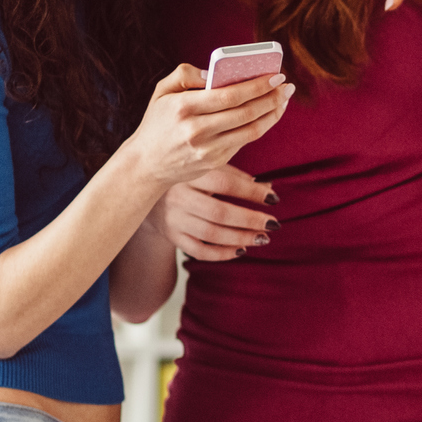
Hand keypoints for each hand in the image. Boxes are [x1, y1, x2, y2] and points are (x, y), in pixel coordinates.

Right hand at [124, 64, 292, 189]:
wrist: (147, 164)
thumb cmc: (158, 121)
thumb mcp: (161, 91)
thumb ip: (185, 73)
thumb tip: (215, 72)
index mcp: (183, 107)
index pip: (229, 95)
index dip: (257, 86)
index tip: (276, 75)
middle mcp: (196, 130)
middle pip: (245, 113)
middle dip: (272, 98)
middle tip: (287, 86)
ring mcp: (208, 149)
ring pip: (251, 130)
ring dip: (272, 114)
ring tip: (283, 99)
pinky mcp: (216, 161)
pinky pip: (244, 141)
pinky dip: (261, 126)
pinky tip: (269, 114)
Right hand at [148, 166, 276, 261]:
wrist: (147, 191)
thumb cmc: (188, 176)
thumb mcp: (206, 168)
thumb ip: (234, 175)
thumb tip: (268, 187)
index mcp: (189, 173)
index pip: (225, 182)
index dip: (251, 191)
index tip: (274, 199)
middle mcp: (178, 196)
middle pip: (219, 212)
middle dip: (250, 220)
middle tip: (274, 225)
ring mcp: (173, 218)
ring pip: (211, 234)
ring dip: (241, 238)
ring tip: (263, 238)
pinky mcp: (172, 235)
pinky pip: (199, 251)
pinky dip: (223, 253)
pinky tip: (241, 250)